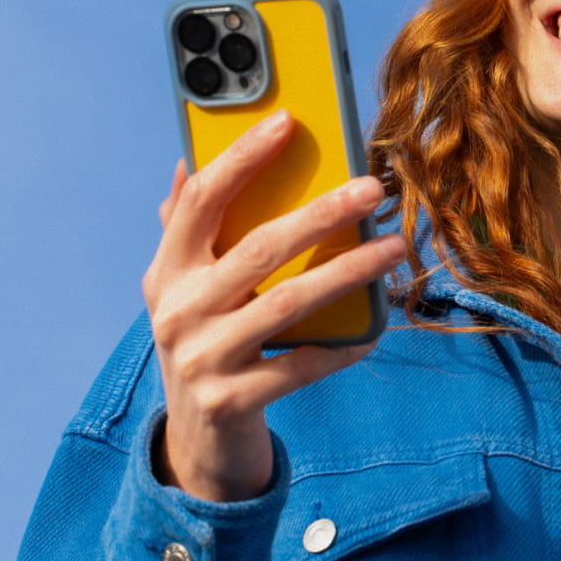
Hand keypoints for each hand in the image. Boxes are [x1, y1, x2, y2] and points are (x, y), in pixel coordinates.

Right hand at [142, 109, 407, 500]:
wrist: (197, 439)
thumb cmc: (205, 343)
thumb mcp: (184, 290)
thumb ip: (185, 231)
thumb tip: (188, 164)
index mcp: (166, 272)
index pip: (202, 200)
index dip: (242, 157)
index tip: (287, 121)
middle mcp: (177, 311)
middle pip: (259, 248)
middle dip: (321, 213)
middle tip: (371, 188)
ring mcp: (202, 359)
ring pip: (289, 304)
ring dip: (348, 273)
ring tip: (394, 247)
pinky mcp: (231, 401)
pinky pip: (301, 365)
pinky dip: (342, 346)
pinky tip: (376, 329)